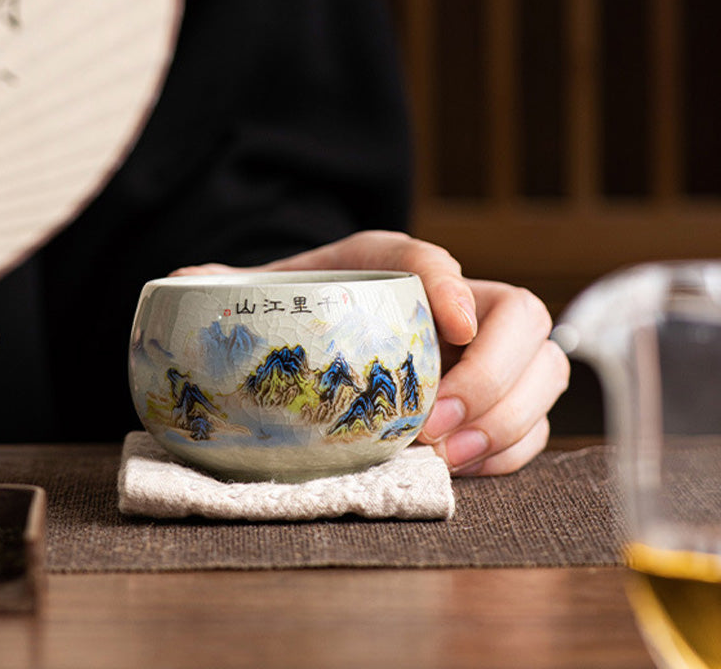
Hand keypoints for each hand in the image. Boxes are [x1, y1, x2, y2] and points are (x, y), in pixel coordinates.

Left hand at [171, 230, 569, 474]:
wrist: (313, 347)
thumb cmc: (285, 322)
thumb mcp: (251, 301)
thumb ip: (216, 292)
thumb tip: (184, 287)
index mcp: (385, 266)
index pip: (428, 258)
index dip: (448, 284)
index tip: (451, 324)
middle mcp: (445, 304)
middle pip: (518, 313)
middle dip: (493, 371)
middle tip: (435, 424)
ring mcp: (477, 354)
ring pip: (542, 368)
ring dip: (509, 416)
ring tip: (449, 456)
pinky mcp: (488, 402)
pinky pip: (532, 422)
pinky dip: (511, 448)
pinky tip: (464, 468)